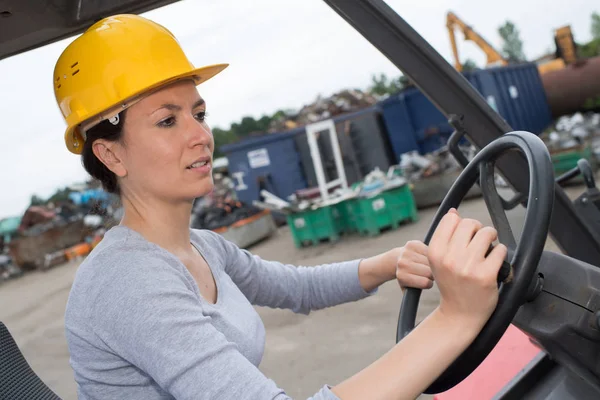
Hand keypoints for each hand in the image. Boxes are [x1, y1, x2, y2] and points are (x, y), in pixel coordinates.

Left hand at [358, 241, 431, 292]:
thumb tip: (415, 301)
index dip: (429, 283)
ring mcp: (407, 252)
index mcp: (402, 276)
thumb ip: (413, 296)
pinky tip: (424, 257)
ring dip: (432, 264)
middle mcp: (402, 263)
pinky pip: (429, 250)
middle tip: (427, 273)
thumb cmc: (407, 277)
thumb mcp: (408, 289)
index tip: (426, 282)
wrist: (396, 260)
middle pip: (430, 272)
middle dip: (432, 274)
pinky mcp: (412, 244)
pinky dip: (429, 255)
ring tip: (426, 265)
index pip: (426, 283)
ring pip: (431, 261)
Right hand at [427, 208, 506, 329]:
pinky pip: (501, 250)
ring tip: (488, 249)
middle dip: (478, 229)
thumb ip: (445, 235)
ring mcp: (468, 267)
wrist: (459, 314)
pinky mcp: (486, 276)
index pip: (451, 219)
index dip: (461, 224)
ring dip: (491, 238)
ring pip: (487, 233)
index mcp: (435, 251)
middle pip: (470, 223)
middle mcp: (449, 258)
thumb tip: (454, 212)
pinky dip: (501, 254)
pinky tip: (494, 263)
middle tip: (479, 242)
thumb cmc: (451, 283)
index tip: (466, 235)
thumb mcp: (439, 259)